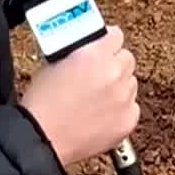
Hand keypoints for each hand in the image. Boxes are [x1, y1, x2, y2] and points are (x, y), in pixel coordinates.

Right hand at [20, 27, 139, 167]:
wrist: (42, 139)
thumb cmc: (42, 105)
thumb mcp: (54, 63)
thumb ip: (79, 53)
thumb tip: (89, 50)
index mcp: (95, 55)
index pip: (116, 35)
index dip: (107, 42)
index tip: (103, 46)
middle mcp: (114, 74)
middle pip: (127, 58)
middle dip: (114, 64)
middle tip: (98, 73)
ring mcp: (124, 98)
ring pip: (131, 83)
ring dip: (118, 86)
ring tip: (97, 97)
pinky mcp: (128, 120)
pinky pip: (132, 107)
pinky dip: (120, 109)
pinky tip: (100, 114)